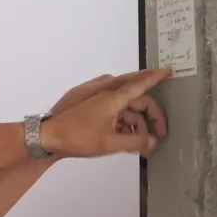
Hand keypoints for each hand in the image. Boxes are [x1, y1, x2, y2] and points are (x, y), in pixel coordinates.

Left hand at [41, 68, 171, 157]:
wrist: (47, 137)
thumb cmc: (78, 137)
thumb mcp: (110, 143)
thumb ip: (135, 142)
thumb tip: (152, 143)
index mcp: (112, 97)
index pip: (140, 84)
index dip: (155, 77)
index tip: (168, 71)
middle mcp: (106, 94)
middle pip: (136, 99)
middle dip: (151, 116)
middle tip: (161, 133)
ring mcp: (97, 100)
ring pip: (125, 108)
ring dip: (136, 124)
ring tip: (142, 145)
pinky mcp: (90, 107)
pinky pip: (114, 112)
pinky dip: (123, 123)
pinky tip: (126, 140)